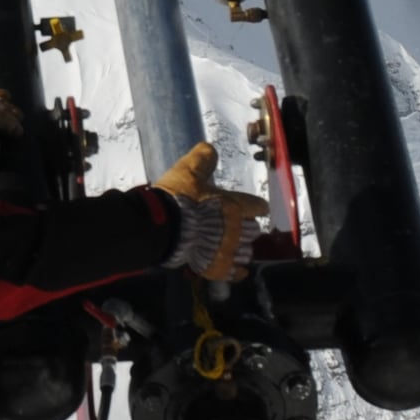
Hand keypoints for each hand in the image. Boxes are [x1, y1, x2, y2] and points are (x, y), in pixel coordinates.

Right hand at [151, 142, 268, 283]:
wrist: (161, 226)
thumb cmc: (177, 198)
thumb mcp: (187, 170)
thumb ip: (202, 158)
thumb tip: (210, 148)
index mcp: (234, 206)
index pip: (258, 206)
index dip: (255, 206)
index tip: (251, 207)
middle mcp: (237, 229)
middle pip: (254, 230)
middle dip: (246, 227)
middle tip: (235, 225)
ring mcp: (227, 250)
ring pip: (246, 251)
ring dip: (241, 247)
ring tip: (230, 244)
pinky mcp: (216, 266)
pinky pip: (235, 272)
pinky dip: (236, 270)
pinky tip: (234, 268)